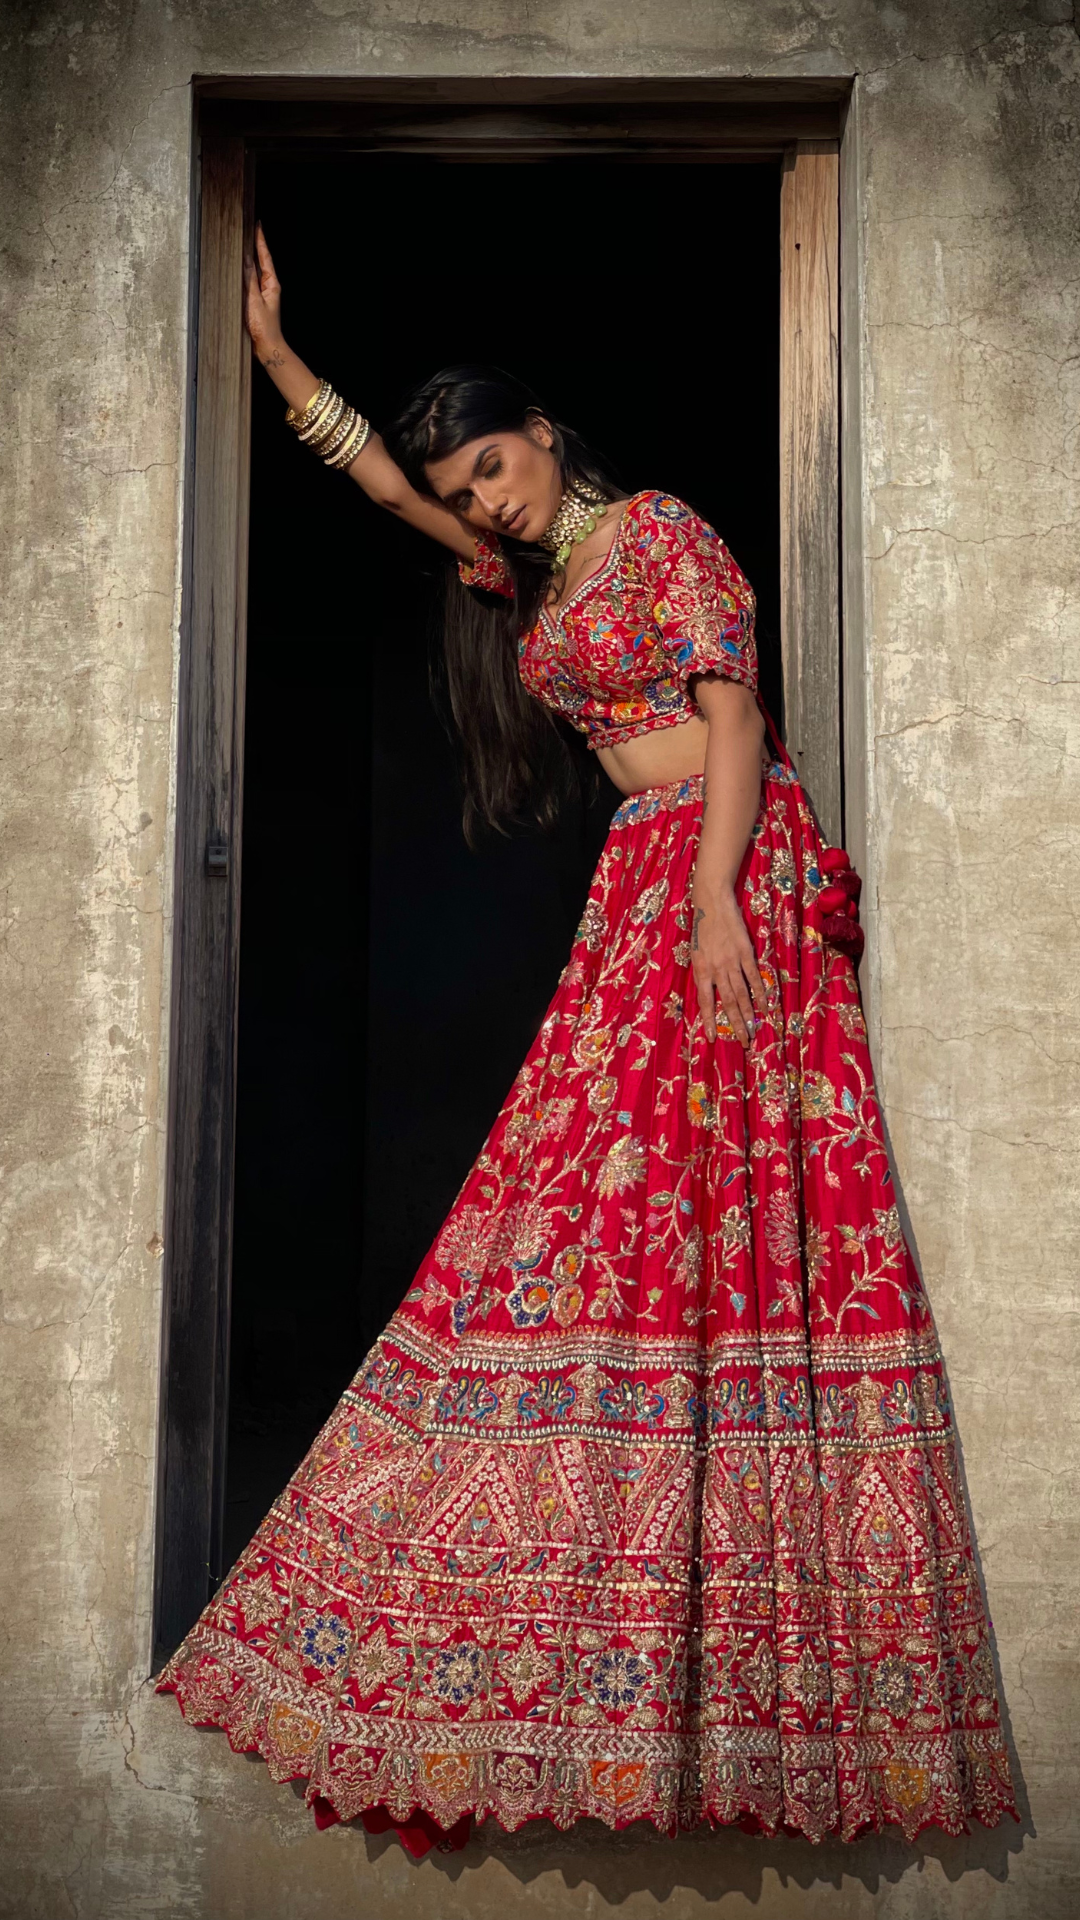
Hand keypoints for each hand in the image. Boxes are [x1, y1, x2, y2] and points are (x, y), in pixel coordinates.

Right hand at [244, 223, 284, 365]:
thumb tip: (246, 259)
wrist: (266, 347)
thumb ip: (249, 280)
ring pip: (254, 271)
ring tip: (242, 243)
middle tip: (249, 228)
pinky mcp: (256, 302)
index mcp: (272, 284)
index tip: (257, 225)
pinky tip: (238, 269)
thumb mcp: (254, 300)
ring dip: (249, 257)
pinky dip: (244, 272)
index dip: (260, 240)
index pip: (265, 256)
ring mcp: (262, 294)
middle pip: (260, 261)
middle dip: (255, 245)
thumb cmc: (263, 327)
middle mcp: (268, 287)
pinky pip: (249, 282)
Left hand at [691, 886, 766, 1048]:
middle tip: (743, 1042)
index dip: (709, 1020)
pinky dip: (760, 993)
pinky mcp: (745, 953)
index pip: (705, 1001)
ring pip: (741, 994)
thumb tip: (709, 991)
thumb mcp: (695, 951)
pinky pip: (754, 977)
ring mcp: (732, 961)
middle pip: (727, 1003)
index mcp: (700, 969)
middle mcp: (716, 969)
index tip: (712, 1038)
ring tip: (752, 1032)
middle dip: (735, 1025)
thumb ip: (703, 972)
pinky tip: (765, 1007)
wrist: (712, 902)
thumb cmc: (701, 927)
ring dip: (747, 1015)